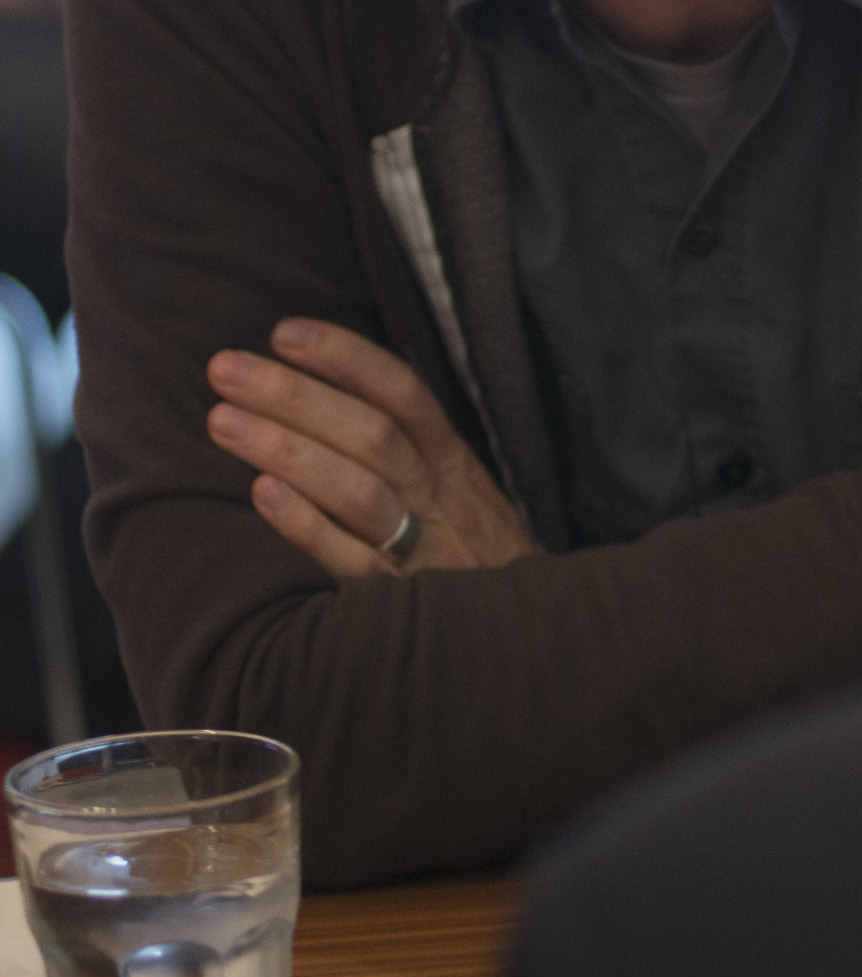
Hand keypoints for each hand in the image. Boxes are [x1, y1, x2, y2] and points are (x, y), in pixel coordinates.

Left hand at [205, 320, 536, 578]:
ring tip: (222, 421)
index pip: (405, 395)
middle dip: (297, 395)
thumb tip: (332, 397)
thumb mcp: (463, 499)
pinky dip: (308, 525)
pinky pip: (353, 561)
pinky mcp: (400, 603)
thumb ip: (414, 455)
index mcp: (455, 467)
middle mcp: (441, 501)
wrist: (523, 644)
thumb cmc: (474, 564)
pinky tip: (261, 495)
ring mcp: (424, 552)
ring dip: (289, 449)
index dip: (347, 359)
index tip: (284, 332)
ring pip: (361, 489)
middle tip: (225, 368)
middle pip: (373, 434)